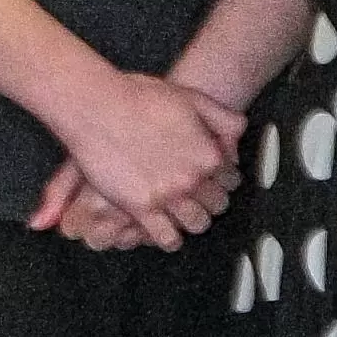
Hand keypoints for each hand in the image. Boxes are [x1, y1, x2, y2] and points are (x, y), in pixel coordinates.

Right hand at [29, 64, 242, 250]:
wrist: (98, 107)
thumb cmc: (140, 98)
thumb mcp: (192, 98)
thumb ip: (222, 118)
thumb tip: (238, 138)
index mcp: (209, 154)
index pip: (232, 180)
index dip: (223, 179)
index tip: (215, 180)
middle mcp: (192, 179)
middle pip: (217, 205)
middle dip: (210, 200)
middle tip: (198, 196)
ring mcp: (167, 196)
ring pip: (196, 224)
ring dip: (193, 220)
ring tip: (183, 214)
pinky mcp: (141, 208)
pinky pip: (165, 237)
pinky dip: (169, 238)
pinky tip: (164, 230)